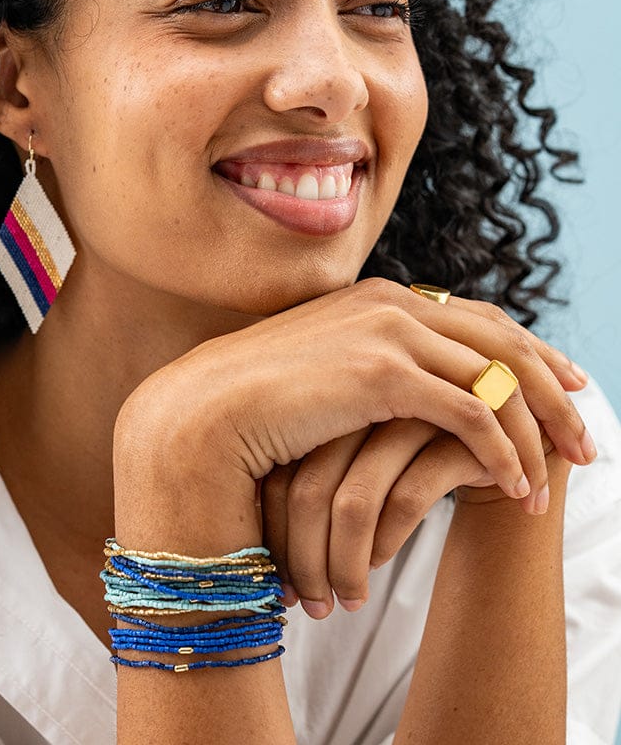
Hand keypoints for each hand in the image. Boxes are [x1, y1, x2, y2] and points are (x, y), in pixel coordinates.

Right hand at [114, 278, 593, 552]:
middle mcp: (389, 301)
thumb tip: (400, 392)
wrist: (202, 415)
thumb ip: (365, 366)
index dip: (527, 352)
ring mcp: (387, 330)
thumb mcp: (321, 375)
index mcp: (376, 297)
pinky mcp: (383, 372)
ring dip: (536, 429)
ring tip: (558, 475)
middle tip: (584, 437)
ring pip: (496, 376)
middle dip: (553, 388)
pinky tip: (511, 486)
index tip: (562, 385)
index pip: (475, 318)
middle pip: (501, 340)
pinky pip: (471, 412)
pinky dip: (501, 451)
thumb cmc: (255, 406)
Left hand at [257, 420, 565, 619]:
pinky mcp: (453, 433)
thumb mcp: (351, 472)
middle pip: (308, 492)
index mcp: (321, 406)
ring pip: (353, 501)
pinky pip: (406, 498)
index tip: (281, 590)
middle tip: (313, 610)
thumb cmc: (410, 467)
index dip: (274, 539)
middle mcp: (357, 403)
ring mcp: (405, 413)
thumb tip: (251, 565)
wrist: (504, 445)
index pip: (277, 478)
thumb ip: (309, 494)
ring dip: (347, 566)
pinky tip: (383, 566)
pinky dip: (388, 542)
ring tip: (351, 603)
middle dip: (306, 562)